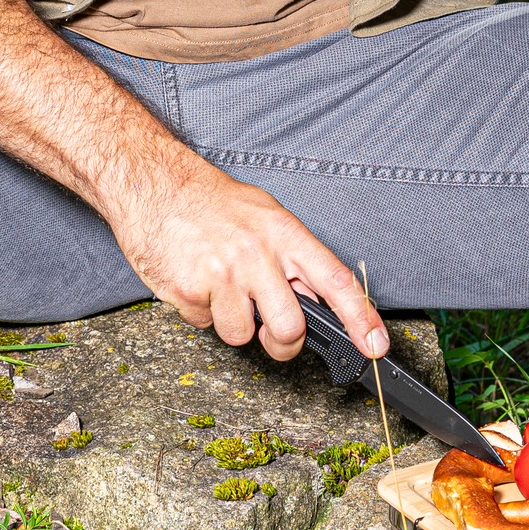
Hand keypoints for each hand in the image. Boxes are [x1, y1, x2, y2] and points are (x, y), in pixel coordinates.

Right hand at [109, 145, 387, 365]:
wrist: (152, 182)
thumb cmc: (209, 201)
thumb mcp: (265, 215)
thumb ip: (293, 257)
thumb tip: (318, 300)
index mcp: (285, 233)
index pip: (336, 281)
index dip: (361, 319)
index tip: (376, 346)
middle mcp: (258, 254)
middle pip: (290, 327)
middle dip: (282, 342)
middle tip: (270, 330)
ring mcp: (223, 274)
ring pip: (242, 335)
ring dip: (231, 322)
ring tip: (219, 287)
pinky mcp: (190, 291)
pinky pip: (205, 324)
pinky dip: (200, 312)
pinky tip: (194, 281)